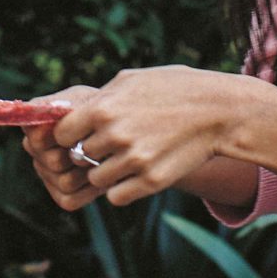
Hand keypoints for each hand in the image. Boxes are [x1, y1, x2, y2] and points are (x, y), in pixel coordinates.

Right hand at [23, 88, 103, 213]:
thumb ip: (59, 105)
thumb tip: (37, 110)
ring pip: (64, 181)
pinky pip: (71, 199)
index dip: (62, 134)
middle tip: (99, 144)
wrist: (117, 132)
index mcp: (35, 126)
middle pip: (53, 161)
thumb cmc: (97, 112)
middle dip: (78, 154)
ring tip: (103, 159)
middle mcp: (36, 151)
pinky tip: (100, 176)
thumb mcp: (82, 101)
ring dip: (87, 172)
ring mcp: (47, 174)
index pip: (39, 137)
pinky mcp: (63, 195)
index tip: (81, 126)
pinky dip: (88, 190)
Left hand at [42, 67, 253, 209]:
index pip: (59, 134)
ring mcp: (133, 161)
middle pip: (78, 157)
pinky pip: (116, 196)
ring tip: (128, 155)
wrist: (217, 111)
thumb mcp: (130, 81)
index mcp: (103, 109)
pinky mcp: (151, 182)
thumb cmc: (172, 89)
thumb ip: (97, 99)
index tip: (80, 132)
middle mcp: (114, 136)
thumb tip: (67, 114)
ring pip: (96, 179)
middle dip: (91, 151)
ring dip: (106, 171)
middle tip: (112, 142)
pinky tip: (136, 171)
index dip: (68, 134)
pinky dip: (121, 188)